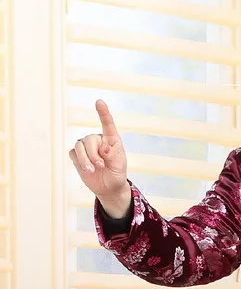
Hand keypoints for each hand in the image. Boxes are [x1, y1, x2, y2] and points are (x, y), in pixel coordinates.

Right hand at [68, 99, 130, 217]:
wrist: (109, 187)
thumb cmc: (117, 173)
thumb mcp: (119, 165)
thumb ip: (113, 154)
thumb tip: (103, 146)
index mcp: (111, 140)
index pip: (107, 124)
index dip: (103, 113)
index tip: (99, 102)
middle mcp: (97, 140)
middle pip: (89, 139)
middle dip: (93, 154)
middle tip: (101, 166)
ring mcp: (86, 147)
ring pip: (79, 146)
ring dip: (86, 159)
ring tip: (93, 169)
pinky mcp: (77, 155)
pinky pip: (73, 153)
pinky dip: (80, 162)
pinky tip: (87, 169)